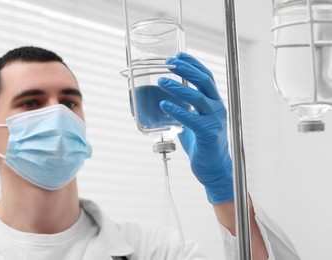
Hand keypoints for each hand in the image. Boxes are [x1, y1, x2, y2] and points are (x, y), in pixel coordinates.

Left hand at [157, 52, 232, 203]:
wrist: (214, 168)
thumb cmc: (203, 144)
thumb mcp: (194, 121)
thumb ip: (186, 109)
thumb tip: (168, 99)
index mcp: (214, 103)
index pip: (206, 77)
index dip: (193, 63)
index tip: (178, 55)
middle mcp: (217, 108)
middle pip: (204, 81)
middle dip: (186, 69)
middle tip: (168, 63)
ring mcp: (214, 120)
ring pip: (197, 97)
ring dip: (177, 87)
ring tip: (162, 81)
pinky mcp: (208, 133)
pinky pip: (191, 118)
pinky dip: (176, 110)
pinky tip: (164, 105)